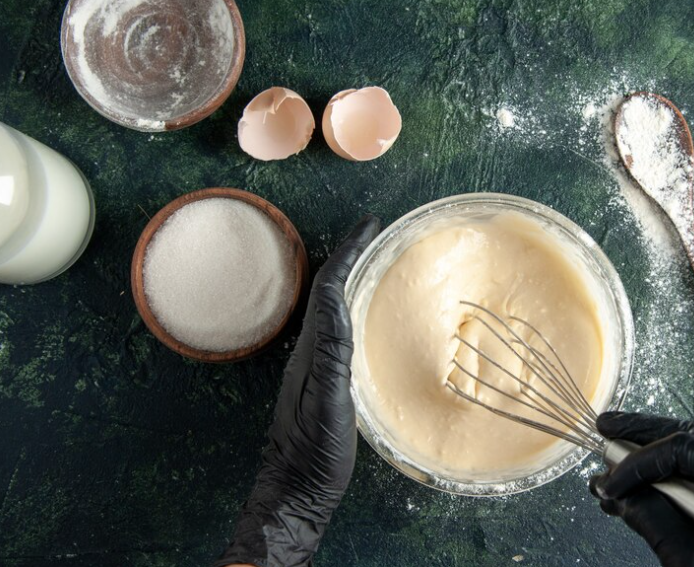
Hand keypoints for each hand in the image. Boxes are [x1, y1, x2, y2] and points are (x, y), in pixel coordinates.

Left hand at [216, 215, 380, 566]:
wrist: (296, 489)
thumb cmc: (312, 452)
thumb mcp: (326, 403)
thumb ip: (332, 355)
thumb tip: (338, 302)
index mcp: (311, 348)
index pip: (328, 286)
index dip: (349, 251)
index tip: (371, 224)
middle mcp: (311, 349)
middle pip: (329, 288)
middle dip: (352, 254)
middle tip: (377, 232)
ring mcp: (317, 363)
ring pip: (334, 305)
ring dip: (353, 275)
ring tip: (378, 258)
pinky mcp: (327, 379)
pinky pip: (341, 327)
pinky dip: (356, 304)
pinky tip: (371, 313)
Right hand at [589, 412, 693, 566]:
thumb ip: (655, 521)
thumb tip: (623, 493)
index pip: (690, 449)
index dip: (642, 461)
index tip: (611, 480)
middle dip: (646, 440)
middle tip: (608, 430)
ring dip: (656, 463)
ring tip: (614, 470)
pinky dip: (675, 486)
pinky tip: (641, 493)